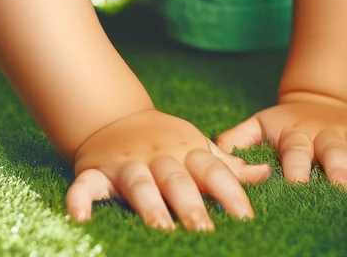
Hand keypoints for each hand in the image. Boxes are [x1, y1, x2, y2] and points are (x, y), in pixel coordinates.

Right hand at [67, 108, 270, 230]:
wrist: (116, 116)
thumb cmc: (167, 142)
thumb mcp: (199, 148)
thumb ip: (229, 166)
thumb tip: (266, 174)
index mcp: (187, 151)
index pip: (214, 170)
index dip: (230, 193)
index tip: (246, 218)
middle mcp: (159, 157)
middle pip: (177, 179)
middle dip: (191, 205)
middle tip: (205, 230)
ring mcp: (127, 164)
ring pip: (139, 183)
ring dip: (148, 204)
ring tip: (160, 228)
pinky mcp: (95, 171)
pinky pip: (85, 185)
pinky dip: (80, 199)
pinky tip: (80, 219)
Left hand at [214, 91, 346, 188]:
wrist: (320, 96)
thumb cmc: (285, 121)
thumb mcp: (259, 124)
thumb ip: (236, 139)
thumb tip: (211, 151)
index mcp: (297, 133)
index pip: (296, 150)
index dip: (297, 166)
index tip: (298, 184)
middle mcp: (326, 133)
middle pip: (333, 152)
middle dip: (339, 171)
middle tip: (344, 192)